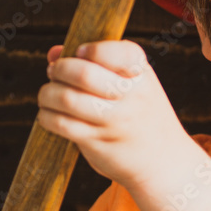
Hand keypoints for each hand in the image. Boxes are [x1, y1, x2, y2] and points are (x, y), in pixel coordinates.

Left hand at [37, 41, 191, 190]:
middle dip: (60, 70)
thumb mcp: (132, 82)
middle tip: (54, 72)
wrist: (164, 160)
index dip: (90, 50)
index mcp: (141, 72)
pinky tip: (50, 114)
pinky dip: (47, 115)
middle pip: (83, 74)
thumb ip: (96, 64)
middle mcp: (132, 95)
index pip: (114, 52)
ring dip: (47, 93)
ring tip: (48, 95)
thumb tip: (54, 54)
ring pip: (67, 98)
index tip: (80, 53)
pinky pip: (61, 123)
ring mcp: (115, 120)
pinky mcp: (98, 141)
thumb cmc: (140, 113)